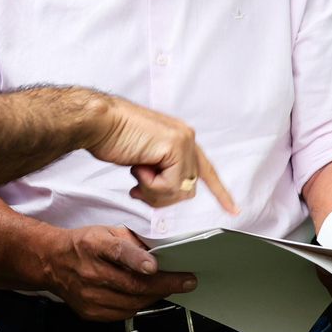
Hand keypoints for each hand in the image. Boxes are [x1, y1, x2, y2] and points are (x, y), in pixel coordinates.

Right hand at [44, 224, 198, 321]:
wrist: (52, 263)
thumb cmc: (85, 244)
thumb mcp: (106, 231)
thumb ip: (132, 240)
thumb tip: (159, 252)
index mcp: (94, 245)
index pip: (117, 252)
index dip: (137, 259)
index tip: (154, 265)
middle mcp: (90, 272)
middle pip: (131, 284)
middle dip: (164, 284)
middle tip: (187, 282)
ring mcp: (89, 296)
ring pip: (131, 303)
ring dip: (155, 296)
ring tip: (171, 288)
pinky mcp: (90, 312)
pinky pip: (123, 314)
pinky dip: (140, 305)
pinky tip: (149, 296)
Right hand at [86, 95, 236, 212]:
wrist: (99, 123)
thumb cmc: (114, 138)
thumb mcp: (145, 158)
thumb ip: (162, 171)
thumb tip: (167, 192)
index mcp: (181, 138)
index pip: (206, 170)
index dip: (219, 192)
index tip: (233, 209)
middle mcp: (186, 138)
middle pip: (188, 188)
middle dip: (162, 196)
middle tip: (139, 187)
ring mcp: (183, 141)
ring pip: (180, 189)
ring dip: (154, 191)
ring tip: (137, 173)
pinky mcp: (175, 146)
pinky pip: (170, 185)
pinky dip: (151, 185)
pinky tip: (138, 168)